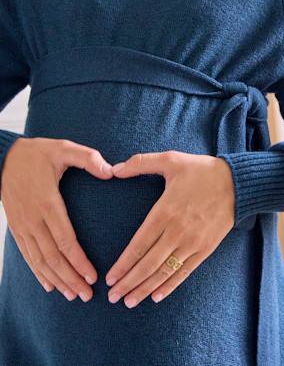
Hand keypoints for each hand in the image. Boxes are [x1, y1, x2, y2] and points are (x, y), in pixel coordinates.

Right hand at [1, 137, 113, 301]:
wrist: (4, 157)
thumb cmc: (39, 153)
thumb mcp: (64, 148)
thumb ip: (88, 158)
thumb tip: (111, 171)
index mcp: (47, 202)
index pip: (65, 239)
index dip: (79, 261)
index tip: (92, 277)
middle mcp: (33, 219)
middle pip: (53, 256)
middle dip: (70, 278)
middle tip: (87, 295)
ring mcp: (22, 225)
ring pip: (39, 260)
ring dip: (56, 280)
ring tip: (72, 295)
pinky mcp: (16, 227)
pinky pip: (27, 255)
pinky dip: (38, 272)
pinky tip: (49, 284)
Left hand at [105, 150, 234, 307]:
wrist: (237, 182)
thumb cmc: (201, 170)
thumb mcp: (170, 159)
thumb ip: (140, 163)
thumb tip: (114, 169)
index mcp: (165, 211)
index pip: (139, 244)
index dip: (123, 264)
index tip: (110, 278)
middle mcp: (177, 231)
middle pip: (148, 263)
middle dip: (129, 282)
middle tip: (113, 297)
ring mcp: (192, 242)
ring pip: (164, 272)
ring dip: (145, 288)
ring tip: (129, 301)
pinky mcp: (205, 249)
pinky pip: (184, 272)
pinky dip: (170, 286)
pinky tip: (156, 296)